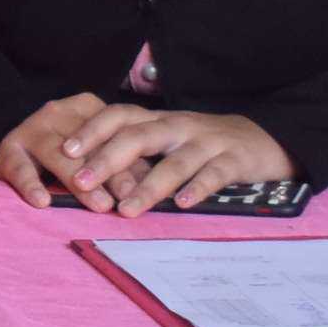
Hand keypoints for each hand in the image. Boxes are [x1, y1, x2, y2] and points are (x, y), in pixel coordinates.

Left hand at [1, 96, 294, 212]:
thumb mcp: (166, 140)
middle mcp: (178, 126)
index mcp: (157, 120)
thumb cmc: (202, 145)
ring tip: (126, 210)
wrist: (262, 140)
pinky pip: (214, 174)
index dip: (91, 131)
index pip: (118, 116)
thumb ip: (135, 152)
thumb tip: (85, 175)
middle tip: (83, 183)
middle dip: (107, 159)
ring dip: (148, 187)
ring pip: (174, 161)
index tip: (65, 151)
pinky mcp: (234, 160)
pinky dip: (197, 189)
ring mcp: (207, 142)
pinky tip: (182, 205)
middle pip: (138, 136)